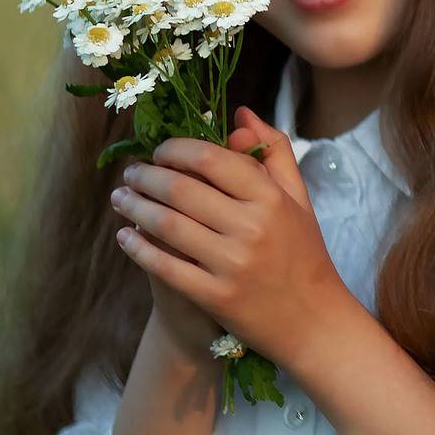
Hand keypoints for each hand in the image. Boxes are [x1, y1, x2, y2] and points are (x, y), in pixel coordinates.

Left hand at [109, 107, 350, 370]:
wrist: (314, 322)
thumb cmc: (304, 254)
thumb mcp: (297, 199)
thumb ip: (273, 152)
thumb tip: (240, 113)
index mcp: (271, 198)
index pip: (211, 158)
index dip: (176, 149)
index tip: (159, 150)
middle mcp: (251, 227)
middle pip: (181, 189)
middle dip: (146, 176)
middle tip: (131, 172)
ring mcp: (231, 264)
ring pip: (166, 225)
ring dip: (134, 207)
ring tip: (120, 197)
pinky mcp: (215, 297)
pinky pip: (164, 266)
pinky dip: (138, 247)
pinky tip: (125, 236)